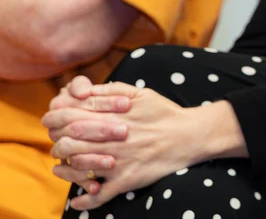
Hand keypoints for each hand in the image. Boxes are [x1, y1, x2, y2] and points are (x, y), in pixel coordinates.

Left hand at [44, 78, 203, 210]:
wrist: (191, 135)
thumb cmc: (164, 113)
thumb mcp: (140, 93)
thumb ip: (111, 90)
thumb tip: (83, 90)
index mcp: (113, 117)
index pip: (70, 117)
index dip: (54, 119)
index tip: (51, 122)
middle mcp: (112, 139)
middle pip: (67, 143)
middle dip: (57, 143)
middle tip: (58, 144)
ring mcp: (118, 161)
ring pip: (77, 168)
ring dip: (64, 169)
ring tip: (62, 167)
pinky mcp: (127, 180)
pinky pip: (99, 194)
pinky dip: (85, 199)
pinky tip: (78, 199)